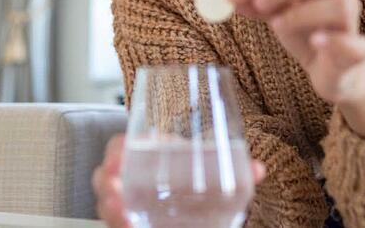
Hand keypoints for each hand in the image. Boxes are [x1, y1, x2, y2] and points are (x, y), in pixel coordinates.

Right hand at [92, 134, 267, 225]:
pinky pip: (116, 221)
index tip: (125, 152)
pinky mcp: (129, 221)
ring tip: (118, 207)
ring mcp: (128, 202)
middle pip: (108, 173)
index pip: (123, 145)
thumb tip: (258, 170)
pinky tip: (128, 224)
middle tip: (115, 181)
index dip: (119, 147)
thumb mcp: (210, 175)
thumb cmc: (193, 184)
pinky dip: (118, 222)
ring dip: (109, 203)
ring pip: (107, 200)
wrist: (190, 212)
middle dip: (107, 176)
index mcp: (149, 155)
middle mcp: (132, 178)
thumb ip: (233, 172)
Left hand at [227, 0, 364, 137]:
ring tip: (277, 25)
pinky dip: (335, 41)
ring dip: (304, 12)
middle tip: (258, 4)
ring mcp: (353, 23)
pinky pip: (355, 43)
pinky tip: (316, 41)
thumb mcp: (277, 17)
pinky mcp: (358, 52)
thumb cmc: (307, 36)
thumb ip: (257, 6)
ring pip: (338, 7)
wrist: (334, 73)